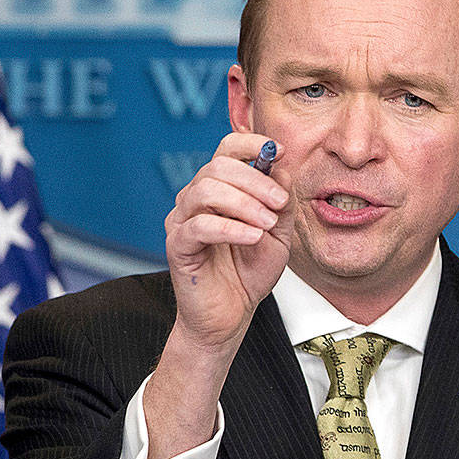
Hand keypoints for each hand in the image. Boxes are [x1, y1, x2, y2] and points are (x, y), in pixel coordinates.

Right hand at [163, 133, 295, 354]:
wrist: (232, 315)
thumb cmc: (250, 272)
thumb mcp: (278, 234)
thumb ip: (280, 202)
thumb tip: (281, 167)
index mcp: (219, 189)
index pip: (227, 149)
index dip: (252, 143)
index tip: (281, 152)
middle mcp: (195, 198)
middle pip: (218, 166)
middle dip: (255, 180)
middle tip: (279, 202)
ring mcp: (182, 220)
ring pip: (206, 190)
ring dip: (244, 204)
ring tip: (267, 224)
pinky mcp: (177, 245)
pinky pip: (200, 225)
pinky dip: (231, 228)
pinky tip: (253, 237)